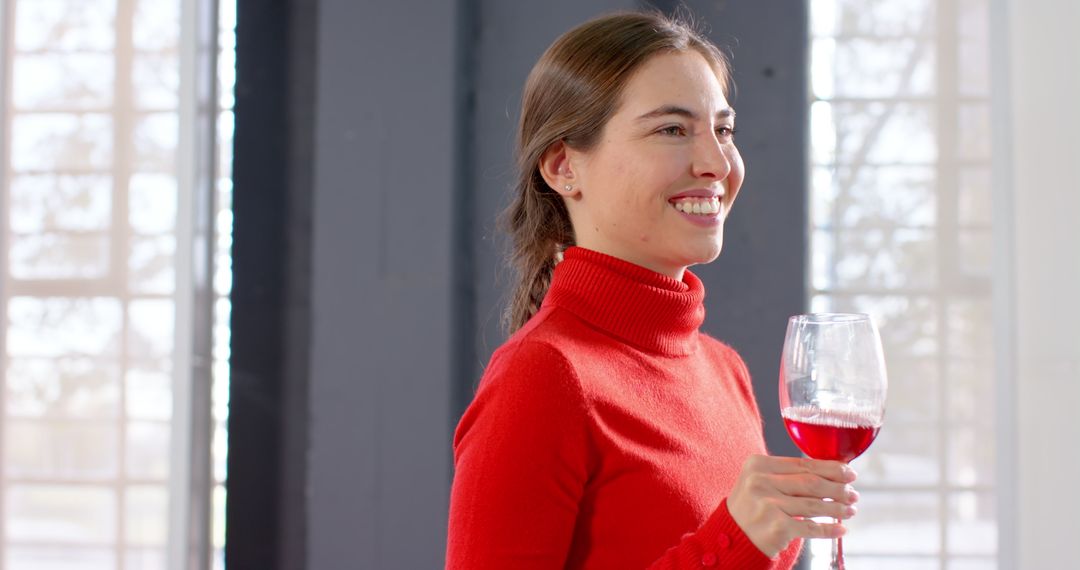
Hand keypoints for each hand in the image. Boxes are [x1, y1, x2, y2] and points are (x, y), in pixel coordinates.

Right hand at [726, 454, 858, 557]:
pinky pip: (810, 528)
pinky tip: (840, 529)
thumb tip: (830, 472)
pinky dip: (828, 529)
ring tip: (850, 510)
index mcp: (758, 465)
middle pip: (810, 483)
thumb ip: (786, 475)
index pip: (802, 464)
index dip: (830, 468)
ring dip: (837, 508)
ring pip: (813, 505)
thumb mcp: (759, 483)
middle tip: (853, 493)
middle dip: (837, 488)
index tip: (848, 472)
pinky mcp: (775, 527)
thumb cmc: (750, 508)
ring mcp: (767, 505)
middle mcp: (760, 482)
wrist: (729, 537)